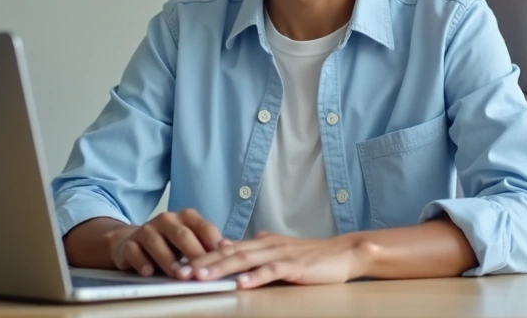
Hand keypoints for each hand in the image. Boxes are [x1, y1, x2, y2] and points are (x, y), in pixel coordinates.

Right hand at [107, 209, 224, 276]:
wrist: (132, 243)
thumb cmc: (170, 244)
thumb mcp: (191, 241)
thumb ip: (208, 246)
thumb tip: (233, 255)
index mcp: (186, 217)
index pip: (203, 227)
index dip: (214, 241)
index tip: (225, 255)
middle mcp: (166, 220)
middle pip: (182, 235)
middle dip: (193, 253)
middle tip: (202, 270)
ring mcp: (146, 230)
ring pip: (156, 242)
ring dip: (168, 260)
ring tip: (178, 275)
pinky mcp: (128, 244)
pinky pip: (134, 251)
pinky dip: (142, 261)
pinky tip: (149, 272)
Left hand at [180, 231, 370, 288]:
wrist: (344, 252)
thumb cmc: (313, 256)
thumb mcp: (279, 250)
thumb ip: (256, 250)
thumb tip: (230, 248)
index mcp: (262, 242)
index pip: (227, 247)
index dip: (203, 256)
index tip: (182, 264)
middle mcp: (268, 244)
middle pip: (230, 252)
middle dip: (204, 262)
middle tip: (182, 271)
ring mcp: (281, 254)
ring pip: (245, 259)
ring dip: (222, 268)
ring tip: (203, 277)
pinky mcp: (295, 266)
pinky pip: (272, 271)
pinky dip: (255, 277)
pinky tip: (242, 284)